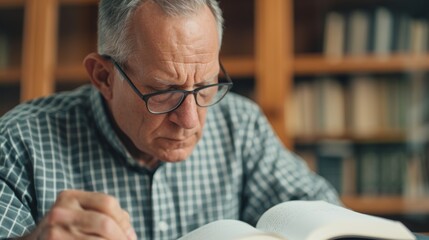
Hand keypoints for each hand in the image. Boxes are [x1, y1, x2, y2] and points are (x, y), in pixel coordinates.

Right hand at [18, 190, 136, 239]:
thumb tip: (130, 233)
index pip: (107, 203)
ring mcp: (54, 230)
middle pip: (104, 222)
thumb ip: (104, 215)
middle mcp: (61, 211)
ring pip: (98, 239)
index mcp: (70, 196)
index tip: (131, 235)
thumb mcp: (80, 215)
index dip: (124, 220)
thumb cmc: (64, 230)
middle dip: (121, 236)